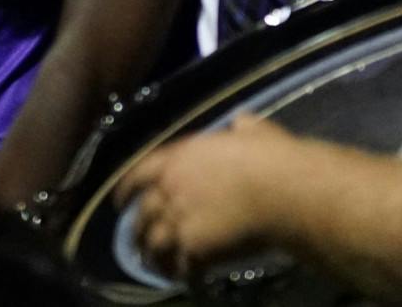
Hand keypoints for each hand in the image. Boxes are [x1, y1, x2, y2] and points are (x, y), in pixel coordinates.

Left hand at [118, 114, 288, 281]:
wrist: (281, 190)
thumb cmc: (270, 157)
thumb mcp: (253, 131)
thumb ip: (242, 126)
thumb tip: (242, 120)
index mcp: (179, 158)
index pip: (138, 175)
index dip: (125, 190)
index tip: (119, 202)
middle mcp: (172, 189)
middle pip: (142, 214)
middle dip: (138, 231)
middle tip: (140, 242)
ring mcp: (181, 220)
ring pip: (154, 244)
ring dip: (152, 257)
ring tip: (155, 267)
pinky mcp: (196, 248)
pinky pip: (180, 266)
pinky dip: (179, 275)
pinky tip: (184, 280)